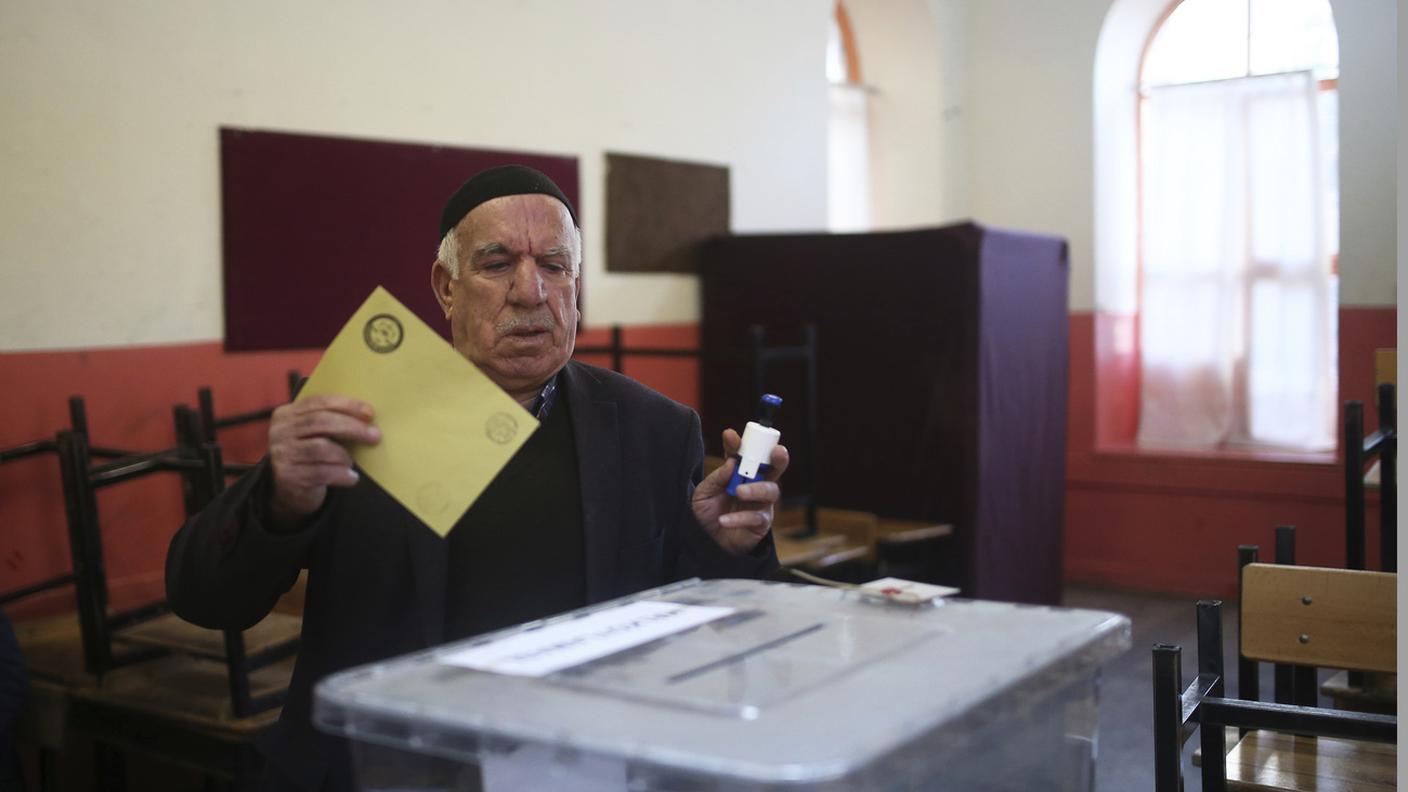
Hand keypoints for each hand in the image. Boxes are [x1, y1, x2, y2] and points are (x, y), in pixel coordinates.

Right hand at [267, 395, 378, 528]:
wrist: (291, 490)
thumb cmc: (310, 455)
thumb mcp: (314, 433)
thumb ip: (331, 420)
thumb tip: (367, 415)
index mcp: (287, 414)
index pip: (318, 403)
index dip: (347, 405)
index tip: (370, 413)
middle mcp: (280, 432)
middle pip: (320, 422)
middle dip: (352, 427)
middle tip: (374, 435)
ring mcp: (283, 454)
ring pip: (321, 448)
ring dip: (344, 455)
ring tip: (352, 462)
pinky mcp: (289, 476)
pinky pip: (322, 472)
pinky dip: (342, 474)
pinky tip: (351, 477)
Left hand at [692, 428, 788, 554]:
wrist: (704, 544)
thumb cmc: (705, 515)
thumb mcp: (703, 494)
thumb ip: (716, 478)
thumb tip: (731, 463)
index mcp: (738, 473)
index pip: (743, 454)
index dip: (740, 444)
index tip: (730, 436)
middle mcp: (754, 485)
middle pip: (774, 468)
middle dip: (778, 457)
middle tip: (776, 451)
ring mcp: (760, 504)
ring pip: (772, 490)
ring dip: (757, 488)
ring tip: (740, 492)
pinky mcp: (761, 524)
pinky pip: (757, 517)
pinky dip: (741, 517)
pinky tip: (725, 520)